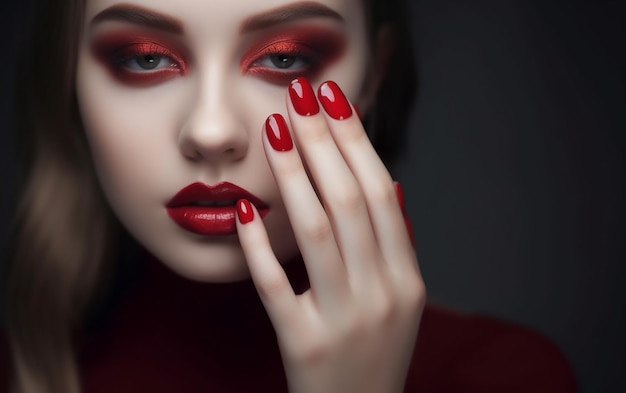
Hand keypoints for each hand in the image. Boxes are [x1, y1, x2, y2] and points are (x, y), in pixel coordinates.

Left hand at [236, 77, 424, 392]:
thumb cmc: (375, 355)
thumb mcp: (400, 302)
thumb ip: (394, 246)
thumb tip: (385, 186)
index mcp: (407, 279)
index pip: (379, 193)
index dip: (356, 141)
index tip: (333, 99)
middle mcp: (382, 295)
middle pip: (349, 201)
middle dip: (323, 141)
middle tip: (299, 96)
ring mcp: (344, 321)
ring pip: (317, 232)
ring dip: (293, 176)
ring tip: (275, 130)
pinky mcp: (304, 345)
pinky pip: (276, 286)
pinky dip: (259, 245)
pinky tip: (244, 207)